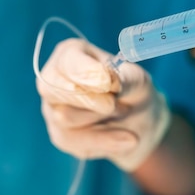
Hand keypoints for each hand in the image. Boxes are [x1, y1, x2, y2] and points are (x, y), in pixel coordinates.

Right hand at [36, 39, 170, 171]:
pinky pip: (74, 141)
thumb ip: (124, 79)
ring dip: (101, 118)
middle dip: (89, 99)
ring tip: (122, 112)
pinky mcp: (59, 135)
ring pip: (64, 117)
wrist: (141, 124)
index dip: (85, 73)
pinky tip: (126, 137)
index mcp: (72, 53)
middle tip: (115, 104)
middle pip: (53, 89)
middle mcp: (54, 78)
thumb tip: (108, 80)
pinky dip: (105, 140)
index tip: (108, 84)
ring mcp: (52, 107)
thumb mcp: (138, 81)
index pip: (67, 61)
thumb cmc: (135, 92)